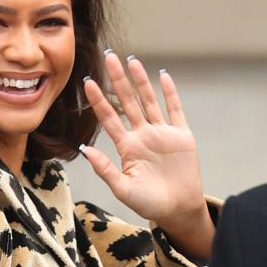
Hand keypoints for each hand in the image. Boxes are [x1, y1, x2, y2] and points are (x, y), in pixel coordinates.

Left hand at [81, 52, 212, 256]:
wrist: (178, 210)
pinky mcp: (181, 135)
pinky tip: (163, 76)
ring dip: (140, 81)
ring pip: (149, 101)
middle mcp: (142, 135)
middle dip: (118, 80)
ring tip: (131, 60)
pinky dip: (170, 93)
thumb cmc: (149, 203)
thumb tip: (85, 149)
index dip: (99, 100)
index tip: (87, 82)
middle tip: (108, 56)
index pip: (109, 118)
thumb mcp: (123, 189)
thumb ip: (105, 169)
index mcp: (127, 147)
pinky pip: (175, 110)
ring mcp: (162, 133)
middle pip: (127, 101)